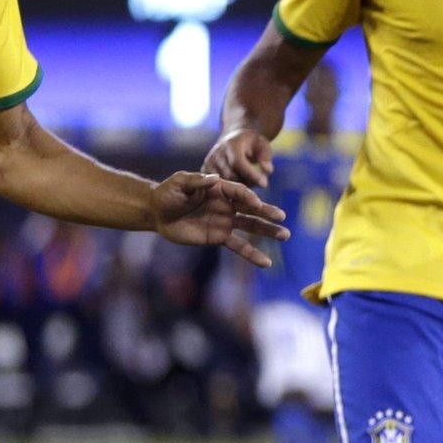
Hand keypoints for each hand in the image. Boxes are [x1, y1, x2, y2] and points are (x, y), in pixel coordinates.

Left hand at [150, 172, 288, 267]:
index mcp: (219, 189)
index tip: (256, 204)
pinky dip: (252, 254)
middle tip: (282, 218)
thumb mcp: (179, 182)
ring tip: (285, 235)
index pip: (239, 192)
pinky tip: (266, 262)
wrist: (157, 213)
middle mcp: (226, 205)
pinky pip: (239, 246)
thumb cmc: (167, 193)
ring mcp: (225, 222)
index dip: (248, 197)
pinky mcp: (219, 237)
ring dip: (267, 231)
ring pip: (250, 227)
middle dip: (267, 213)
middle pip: (251, 209)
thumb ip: (195, 181)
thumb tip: (213, 179)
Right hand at [204, 128, 274, 186]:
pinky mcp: (205, 171)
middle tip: (259, 183)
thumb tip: (267, 170)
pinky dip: (229, 188)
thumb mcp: (263, 145)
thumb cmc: (251, 143)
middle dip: (247, 182)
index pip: (238, 162)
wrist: (234, 140)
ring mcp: (209, 162)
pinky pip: (218, 186)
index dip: (251, 174)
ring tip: (250, 181)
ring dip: (239, 187)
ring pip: (225, 183)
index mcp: (230, 144)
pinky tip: (239, 186)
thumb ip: (266, 156)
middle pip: (231, 175)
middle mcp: (216, 153)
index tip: (265, 183)